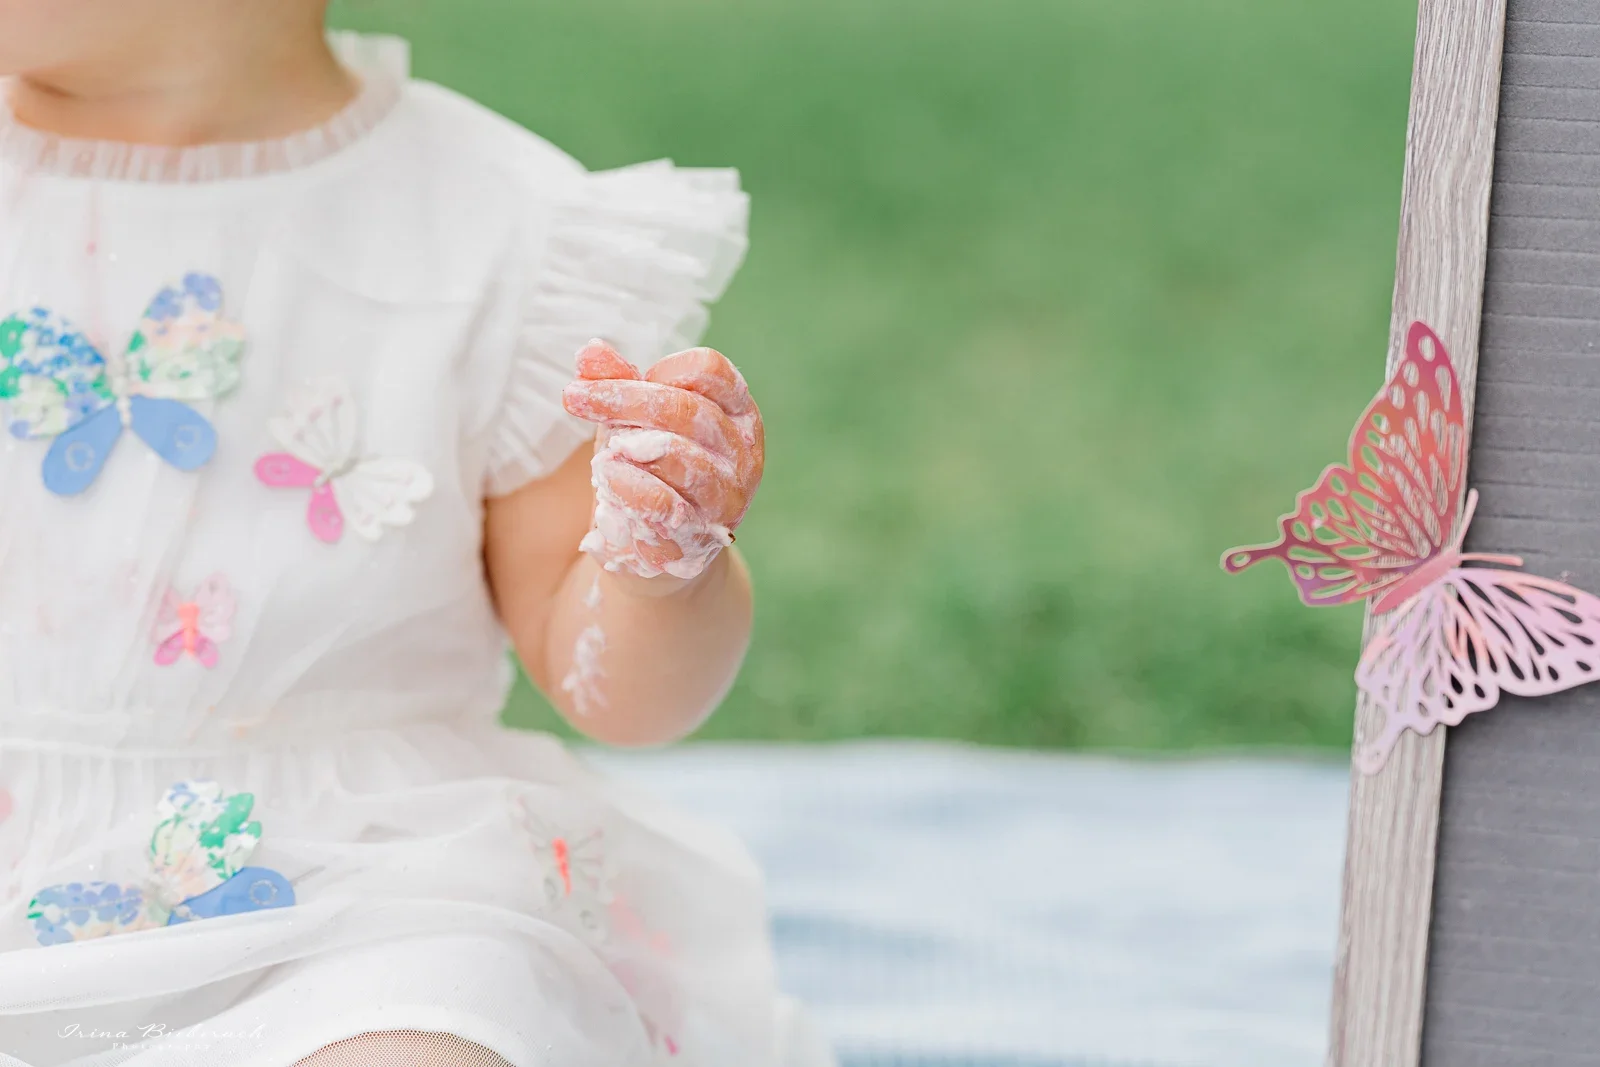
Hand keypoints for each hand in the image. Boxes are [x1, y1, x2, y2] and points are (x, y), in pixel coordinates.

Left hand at [562, 340, 764, 581]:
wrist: (658, 548)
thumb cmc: (651, 470)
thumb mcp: (636, 421)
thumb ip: (619, 383)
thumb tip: (589, 350)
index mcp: (737, 413)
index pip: (709, 371)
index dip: (659, 369)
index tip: (611, 382)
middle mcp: (743, 452)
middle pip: (687, 410)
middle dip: (624, 399)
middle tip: (573, 397)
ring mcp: (727, 496)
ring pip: (680, 456)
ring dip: (630, 444)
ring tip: (600, 447)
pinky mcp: (700, 535)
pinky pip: (664, 505)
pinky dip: (630, 487)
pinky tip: (606, 475)